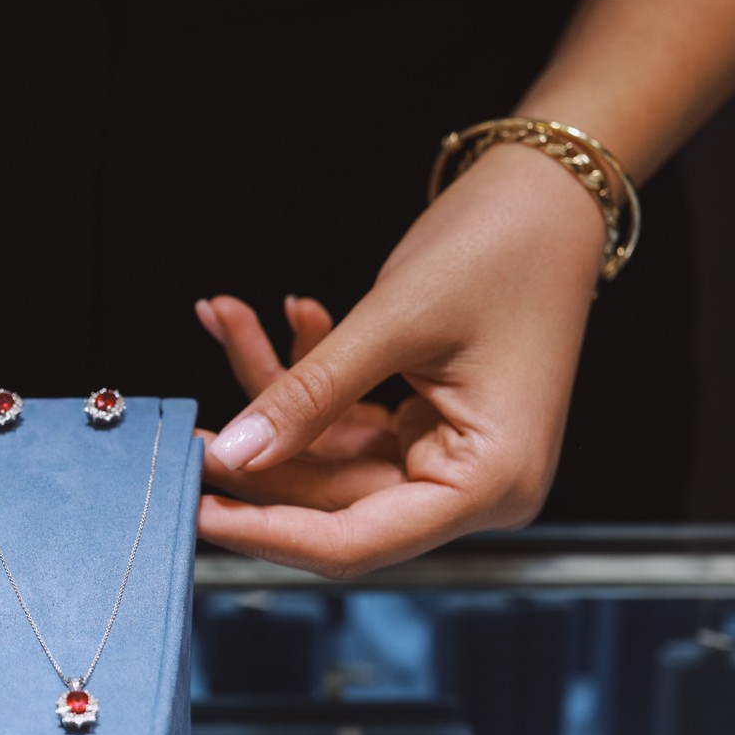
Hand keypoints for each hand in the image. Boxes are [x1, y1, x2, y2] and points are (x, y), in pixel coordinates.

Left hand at [194, 143, 608, 577]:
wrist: (548, 192)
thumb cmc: (502, 249)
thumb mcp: (392, 324)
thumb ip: (307, 397)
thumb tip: (232, 455)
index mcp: (489, 484)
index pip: (358, 542)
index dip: (270, 533)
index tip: (198, 509)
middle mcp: (471, 486)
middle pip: (332, 502)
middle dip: (258, 451)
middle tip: (186, 425)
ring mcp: (444, 456)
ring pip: (324, 454)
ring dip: (274, 390)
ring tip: (230, 318)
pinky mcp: (422, 424)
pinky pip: (341, 420)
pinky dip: (305, 374)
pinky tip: (284, 316)